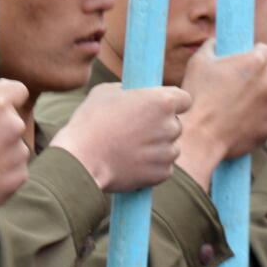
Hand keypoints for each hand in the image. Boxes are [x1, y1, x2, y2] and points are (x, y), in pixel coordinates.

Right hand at [50, 82, 190, 192]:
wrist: (81, 160)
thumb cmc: (91, 122)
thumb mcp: (107, 92)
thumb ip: (130, 92)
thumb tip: (134, 96)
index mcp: (162, 101)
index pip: (184, 99)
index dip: (173, 102)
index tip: (160, 107)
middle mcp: (171, 126)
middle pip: (175, 124)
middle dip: (160, 126)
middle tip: (136, 129)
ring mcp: (168, 152)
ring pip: (170, 147)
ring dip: (157, 147)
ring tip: (130, 148)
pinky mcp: (161, 174)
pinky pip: (163, 167)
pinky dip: (151, 166)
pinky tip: (130, 162)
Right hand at [174, 42, 266, 189]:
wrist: (200, 135)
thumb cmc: (197, 96)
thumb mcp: (198, 62)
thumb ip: (211, 46)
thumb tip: (215, 41)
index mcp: (257, 62)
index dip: (255, 56)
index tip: (245, 64)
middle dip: (256, 81)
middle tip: (234, 90)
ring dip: (257, 101)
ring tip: (233, 109)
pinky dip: (258, 119)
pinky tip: (238, 122)